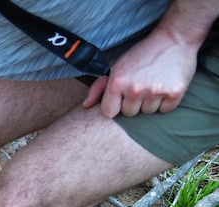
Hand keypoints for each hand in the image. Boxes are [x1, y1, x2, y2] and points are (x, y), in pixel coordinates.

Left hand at [83, 28, 197, 117]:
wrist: (174, 39)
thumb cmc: (141, 54)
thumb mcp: (116, 67)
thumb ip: (98, 87)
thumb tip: (86, 105)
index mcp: (117, 83)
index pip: (109, 112)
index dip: (115, 106)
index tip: (122, 96)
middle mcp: (135, 89)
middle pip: (129, 113)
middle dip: (133, 103)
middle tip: (141, 84)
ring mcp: (155, 91)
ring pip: (148, 112)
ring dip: (150, 102)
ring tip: (154, 83)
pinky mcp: (175, 92)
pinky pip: (165, 109)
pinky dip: (166, 101)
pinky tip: (165, 86)